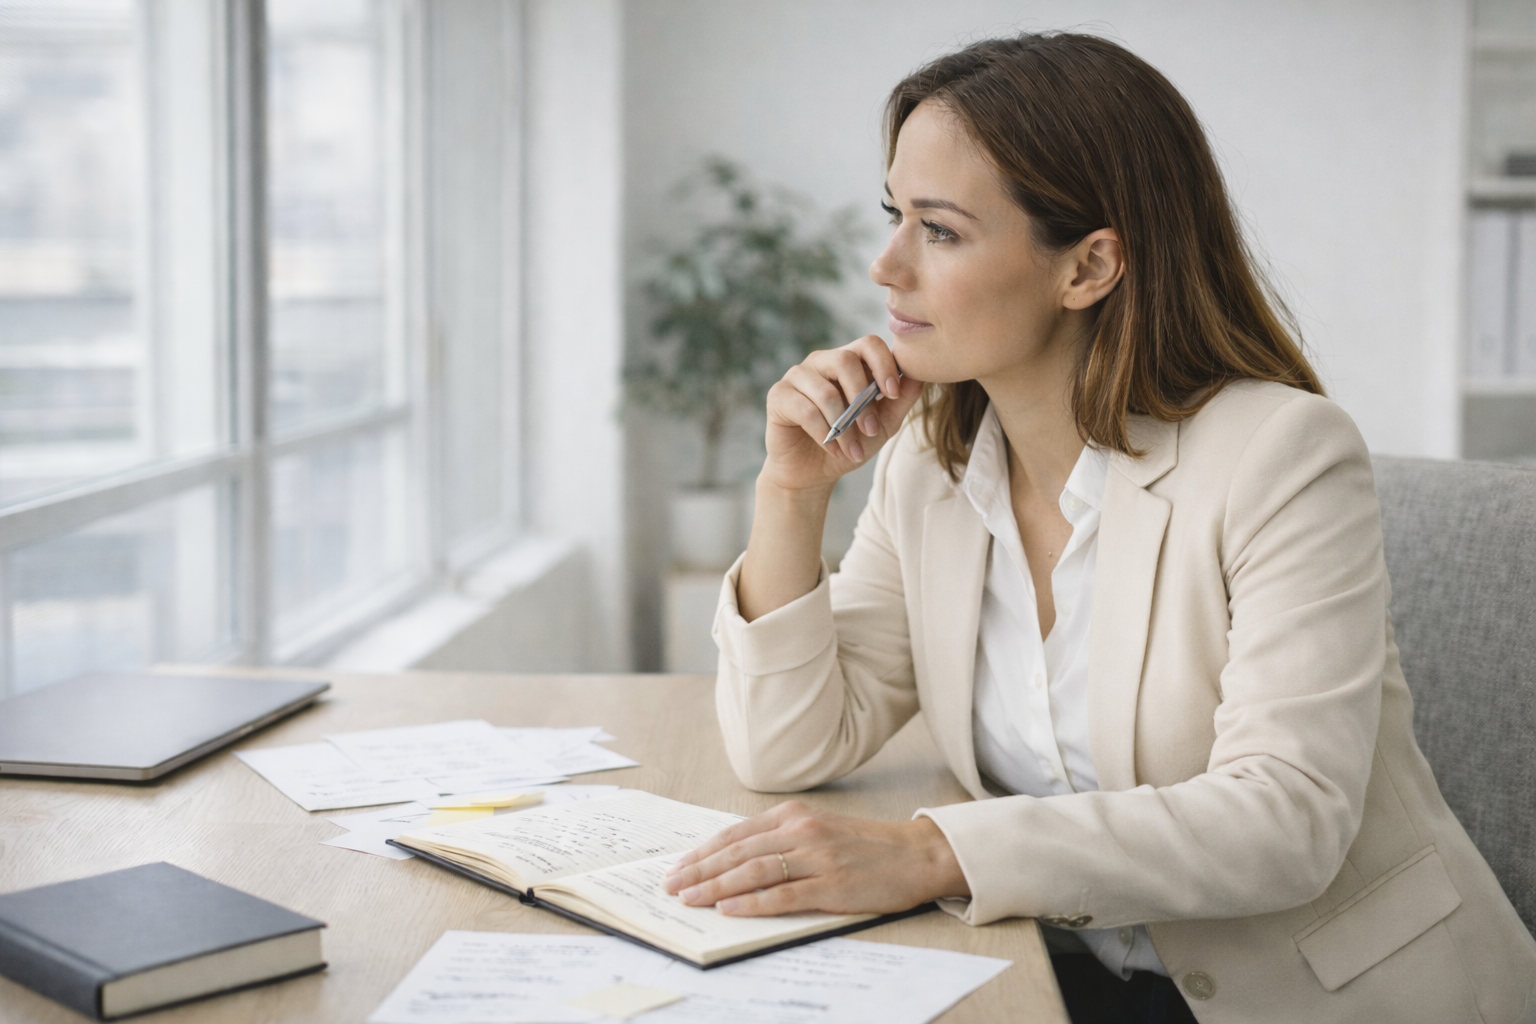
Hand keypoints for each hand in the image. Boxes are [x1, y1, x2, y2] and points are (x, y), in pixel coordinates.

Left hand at [660, 800, 969, 916]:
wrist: (914, 853)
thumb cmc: (864, 846)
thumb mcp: (817, 829)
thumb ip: (780, 840)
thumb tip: (733, 862)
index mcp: (794, 815)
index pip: (736, 834)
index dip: (703, 852)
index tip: (678, 867)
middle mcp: (801, 830)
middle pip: (738, 852)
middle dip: (699, 870)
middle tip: (671, 886)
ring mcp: (817, 857)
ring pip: (754, 870)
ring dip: (716, 885)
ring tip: (690, 897)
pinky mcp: (832, 883)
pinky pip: (783, 893)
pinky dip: (752, 902)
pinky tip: (729, 908)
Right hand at [761, 337, 924, 494]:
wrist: (814, 473)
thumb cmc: (849, 444)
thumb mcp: (883, 425)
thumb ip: (902, 400)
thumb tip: (921, 375)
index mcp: (848, 362)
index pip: (868, 343)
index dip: (884, 364)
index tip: (893, 392)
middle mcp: (821, 362)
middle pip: (845, 360)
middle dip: (862, 399)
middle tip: (871, 430)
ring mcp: (797, 376)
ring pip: (825, 391)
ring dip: (843, 426)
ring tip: (852, 449)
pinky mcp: (778, 396)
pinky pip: (805, 409)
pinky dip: (823, 433)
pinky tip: (831, 448)